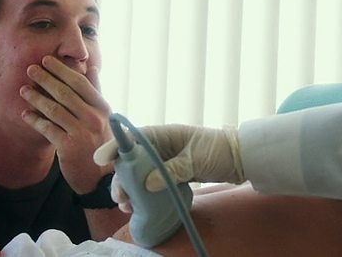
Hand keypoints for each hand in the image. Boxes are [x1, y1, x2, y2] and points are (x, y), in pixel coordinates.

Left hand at [20, 56, 112, 194]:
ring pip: (54, 109)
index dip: (62, 70)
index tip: (47, 60)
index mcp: (102, 108)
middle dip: (45, 79)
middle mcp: (94, 118)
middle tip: (30, 69)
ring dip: (37, 98)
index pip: (80, 83)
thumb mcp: (104, 117)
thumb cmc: (100, 143)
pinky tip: (25, 114)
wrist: (101, 177)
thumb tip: (91, 67)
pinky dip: (35, 120)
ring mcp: (82, 132)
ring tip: (23, 90)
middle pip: (65, 93)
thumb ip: (96, 92)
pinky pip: (47, 129)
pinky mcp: (69, 147)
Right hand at [93, 124, 244, 212]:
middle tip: (119, 196)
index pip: (134, 137)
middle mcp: (161, 147)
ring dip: (130, 189)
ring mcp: (165, 161)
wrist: (240, 159)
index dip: (115, 147)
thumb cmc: (220, 150)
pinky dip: (143, 195)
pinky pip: (151, 184)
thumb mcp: (197, 159)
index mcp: (165, 135)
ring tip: (126, 206)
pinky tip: (138, 207)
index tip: (101, 160)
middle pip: (132, 160)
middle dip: (121, 178)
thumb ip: (173, 170)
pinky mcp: (171, 175)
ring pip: (139, 175)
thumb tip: (148, 184)